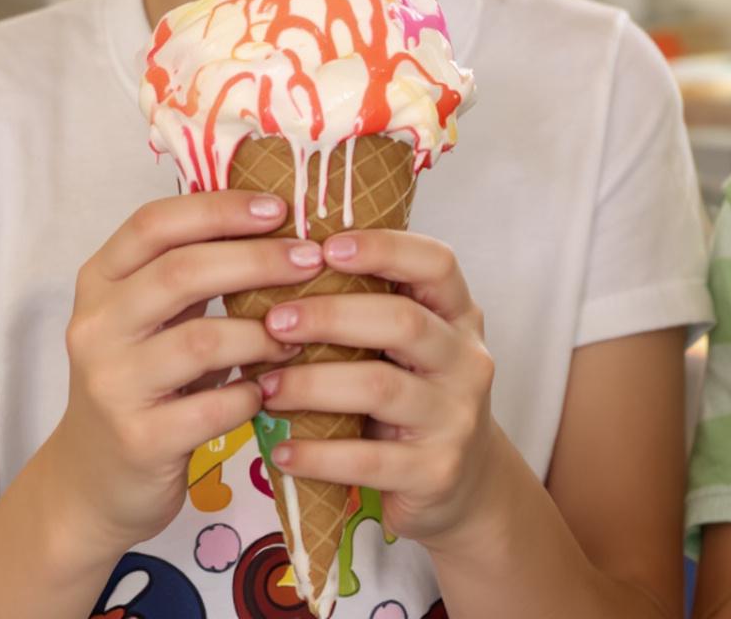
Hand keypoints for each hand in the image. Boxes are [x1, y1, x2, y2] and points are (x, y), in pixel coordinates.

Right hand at [39, 191, 310, 549]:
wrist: (93, 479)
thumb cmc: (143, 383)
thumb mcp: (152, 319)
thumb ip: (193, 274)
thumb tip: (283, 225)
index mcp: (100, 282)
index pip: (154, 224)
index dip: (219, 209)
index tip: (280, 208)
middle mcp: (96, 328)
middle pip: (180, 273)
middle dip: (257, 260)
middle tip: (311, 260)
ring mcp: (112, 385)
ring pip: (201, 340)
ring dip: (263, 334)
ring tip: (298, 335)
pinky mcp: (138, 440)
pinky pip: (212, 407)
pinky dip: (251, 394)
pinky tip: (267, 391)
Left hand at [253, 230, 505, 547]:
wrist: (462, 483)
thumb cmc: (412, 397)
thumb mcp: (407, 347)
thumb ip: (368, 309)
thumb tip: (274, 269)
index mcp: (457, 315)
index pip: (435, 263)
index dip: (384, 248)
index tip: (325, 246)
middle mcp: (465, 360)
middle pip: (402, 321)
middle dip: (331, 315)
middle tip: (273, 321)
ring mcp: (455, 417)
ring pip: (380, 387)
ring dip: (312, 384)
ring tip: (264, 388)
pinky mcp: (435, 470)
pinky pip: (367, 459)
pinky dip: (317, 454)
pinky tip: (281, 451)